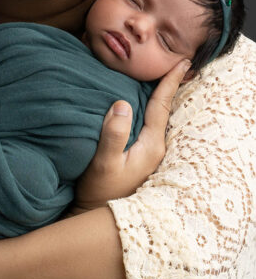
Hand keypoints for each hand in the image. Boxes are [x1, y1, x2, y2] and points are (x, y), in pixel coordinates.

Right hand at [75, 57, 189, 208]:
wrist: (97, 216)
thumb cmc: (100, 192)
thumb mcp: (103, 163)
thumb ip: (112, 134)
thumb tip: (120, 104)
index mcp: (150, 145)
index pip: (162, 106)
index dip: (170, 82)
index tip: (181, 62)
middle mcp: (154, 147)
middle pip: (164, 109)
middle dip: (169, 85)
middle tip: (177, 62)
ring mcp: (147, 153)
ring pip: (155, 116)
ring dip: (159, 97)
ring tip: (162, 77)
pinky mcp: (138, 156)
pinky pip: (146, 124)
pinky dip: (147, 108)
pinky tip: (140, 102)